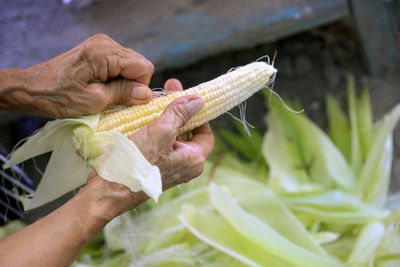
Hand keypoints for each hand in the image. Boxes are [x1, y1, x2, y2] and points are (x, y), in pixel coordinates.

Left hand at [8, 34, 153, 117]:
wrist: (33, 88)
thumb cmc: (58, 96)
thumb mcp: (94, 101)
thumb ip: (123, 94)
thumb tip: (146, 94)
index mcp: (105, 53)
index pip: (144, 67)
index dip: (139, 87)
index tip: (124, 99)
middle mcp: (106, 43)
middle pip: (139, 64)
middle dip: (132, 84)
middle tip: (113, 97)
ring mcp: (101, 44)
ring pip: (131, 65)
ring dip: (123, 82)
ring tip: (104, 91)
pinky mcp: (97, 49)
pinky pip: (120, 64)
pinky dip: (116, 77)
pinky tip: (101, 85)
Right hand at [78, 79, 213, 220]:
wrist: (107, 191)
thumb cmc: (137, 163)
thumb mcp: (161, 132)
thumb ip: (180, 114)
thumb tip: (199, 101)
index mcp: (194, 159)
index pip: (206, 133)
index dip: (199, 114)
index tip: (187, 99)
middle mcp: (184, 165)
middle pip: (187, 131)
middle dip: (176, 110)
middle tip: (167, 88)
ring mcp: (167, 166)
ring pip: (169, 136)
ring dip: (162, 116)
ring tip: (151, 98)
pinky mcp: (150, 166)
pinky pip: (156, 142)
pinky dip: (151, 127)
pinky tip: (141, 113)